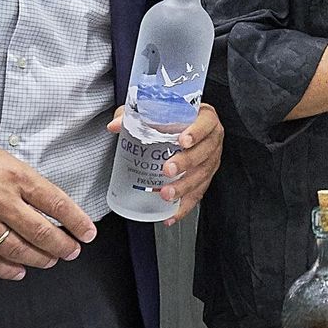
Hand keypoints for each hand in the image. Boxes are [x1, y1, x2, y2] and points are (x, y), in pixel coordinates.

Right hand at [0, 130, 94, 280]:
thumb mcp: (7, 161)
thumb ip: (29, 185)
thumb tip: (53, 207)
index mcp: (17, 177)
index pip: (57, 204)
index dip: (78, 222)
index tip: (88, 233)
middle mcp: (1, 200)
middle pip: (42, 232)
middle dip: (63, 246)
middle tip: (72, 251)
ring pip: (18, 250)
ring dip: (39, 259)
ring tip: (49, 260)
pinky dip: (6, 269)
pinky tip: (18, 271)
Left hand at [107, 102, 224, 226]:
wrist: (185, 127)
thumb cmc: (173, 118)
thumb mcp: (153, 111)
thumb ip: (134, 116)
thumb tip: (115, 126)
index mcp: (205, 118)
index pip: (205, 124)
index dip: (196, 132)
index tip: (183, 141)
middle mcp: (212, 139)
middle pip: (204, 153)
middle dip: (187, 162)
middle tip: (168, 170)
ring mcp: (211, 160)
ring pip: (202, 176)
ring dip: (184, 187)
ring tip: (166, 194)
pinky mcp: (205, 177)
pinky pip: (197, 194)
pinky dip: (183, 207)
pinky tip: (170, 215)